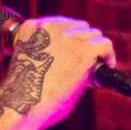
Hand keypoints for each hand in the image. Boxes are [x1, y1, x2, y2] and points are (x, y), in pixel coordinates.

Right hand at [0, 16, 115, 129]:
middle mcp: (48, 27)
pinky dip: (108, 56)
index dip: (69, 40)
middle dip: (84, 44)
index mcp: (31, 28)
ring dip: (96, 50)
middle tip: (85, 63)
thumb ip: (45, 52)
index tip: (71, 53)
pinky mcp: (83, 51)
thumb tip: (70, 60)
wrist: (23, 104)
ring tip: (95, 67)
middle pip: (79, 27)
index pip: (59, 24)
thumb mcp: (28, 61)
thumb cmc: (23, 93)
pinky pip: (105, 45)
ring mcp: (67, 38)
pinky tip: (107, 66)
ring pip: (94, 35)